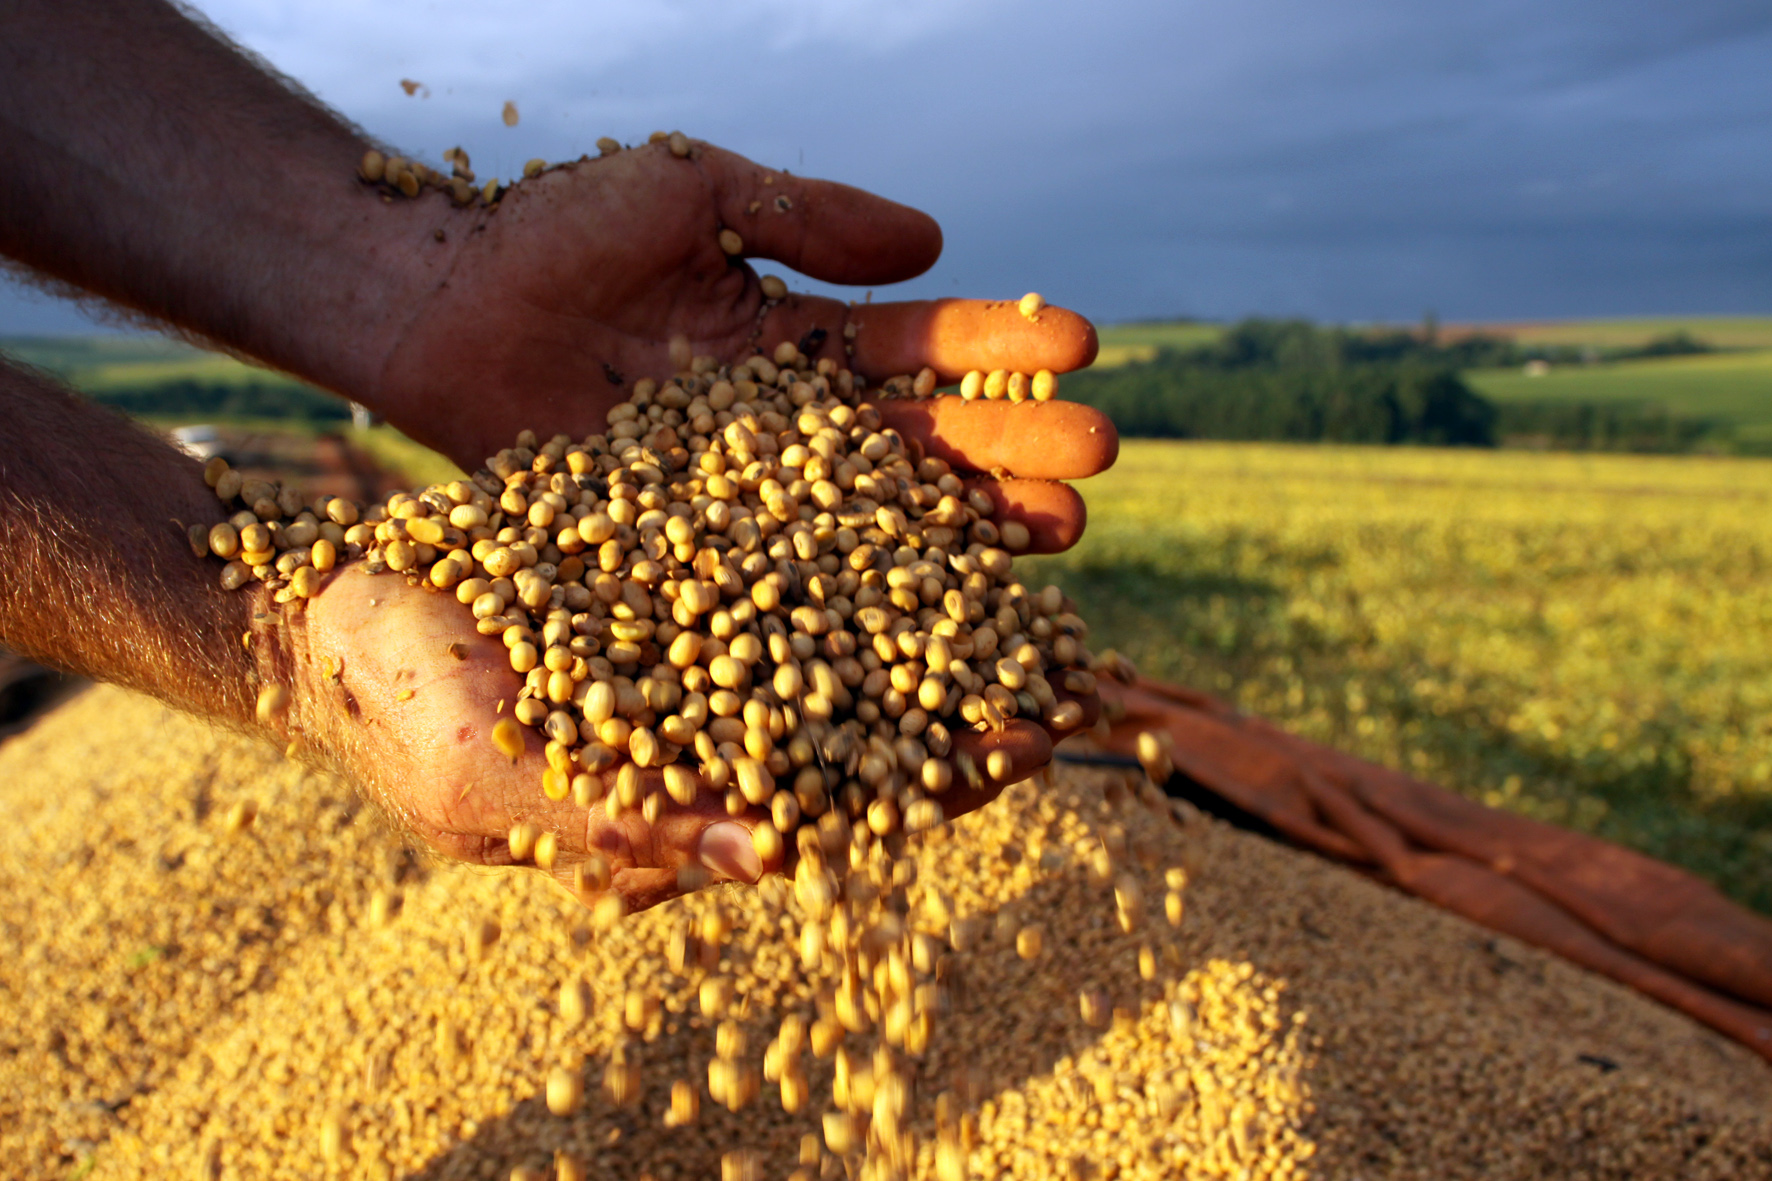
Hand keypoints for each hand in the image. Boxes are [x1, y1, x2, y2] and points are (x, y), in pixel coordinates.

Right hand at [284, 563, 1097, 912]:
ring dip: (948, 570)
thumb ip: (629, 826)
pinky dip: (867, 491)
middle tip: (1073, 643)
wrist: (333, 597)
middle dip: (976, 677)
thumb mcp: (492, 782)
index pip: (845, 804)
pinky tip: (933, 445)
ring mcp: (719, 618)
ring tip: (1046, 519)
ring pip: (858, 600)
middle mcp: (728, 710)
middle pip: (882, 704)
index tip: (1026, 744)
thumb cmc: (395, 707)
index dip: (937, 779)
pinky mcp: (697, 534)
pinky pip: (800, 515)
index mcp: (698, 794)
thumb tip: (782, 859)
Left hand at [367, 139, 1116, 554]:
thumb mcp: (691, 196)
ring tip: (1061, 532)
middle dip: (1012, 445)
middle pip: (920, 441)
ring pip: (875, 517)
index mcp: (794, 336)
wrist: (438, 307)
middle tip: (1100, 457)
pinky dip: (859, 596)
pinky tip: (931, 610)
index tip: (1079, 345)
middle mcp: (784, 425)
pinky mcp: (690, 552)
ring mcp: (743, 496)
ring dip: (968, 525)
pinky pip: (788, 575)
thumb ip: (804, 213)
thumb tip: (937, 241)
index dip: (996, 345)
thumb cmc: (554, 233)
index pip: (916, 346)